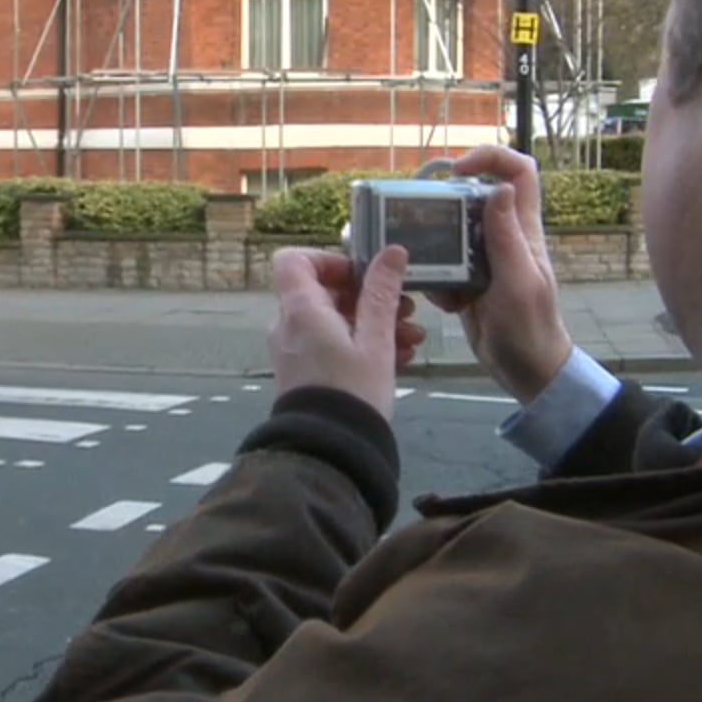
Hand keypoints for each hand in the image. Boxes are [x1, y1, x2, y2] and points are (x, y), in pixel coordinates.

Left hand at [268, 246, 424, 419]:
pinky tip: (401, 358)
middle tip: (407, 309)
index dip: (329, 260)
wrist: (330, 450)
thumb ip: (382, 293)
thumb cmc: (352, 391)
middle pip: (325, 292)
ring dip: (375, 324)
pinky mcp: (304, 373)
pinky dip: (362, 345)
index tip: (363, 275)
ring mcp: (294, 351)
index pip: (295, 261)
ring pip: (335, 321)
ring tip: (413, 338)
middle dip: (370, 298)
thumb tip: (392, 252)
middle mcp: (289, 326)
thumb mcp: (376, 339)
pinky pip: (331, 346)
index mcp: (300, 309)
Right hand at [427, 145, 573, 402]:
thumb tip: (500, 187)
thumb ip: (507, 238)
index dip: (491, 158)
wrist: (526, 370)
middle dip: (446, 204)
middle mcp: (504, 236)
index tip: (456, 171)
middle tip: (420, 219)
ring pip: (453, 231)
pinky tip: (443, 302)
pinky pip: (444, 266)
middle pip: (475, 196)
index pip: (520, 172)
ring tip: (426, 267)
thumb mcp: (518, 282)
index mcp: (523, 229)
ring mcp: (485, 259)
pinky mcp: (468, 281)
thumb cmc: (529, 327)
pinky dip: (436, 280)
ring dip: (436, 248)